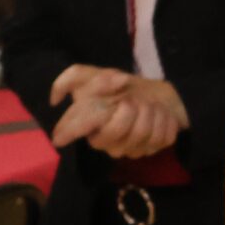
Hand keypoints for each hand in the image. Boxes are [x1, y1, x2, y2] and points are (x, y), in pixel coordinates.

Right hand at [49, 66, 188, 158]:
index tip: (71, 128)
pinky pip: (162, 138)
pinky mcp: (152, 150)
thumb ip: (75, 77)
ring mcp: (129, 149)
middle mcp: (105, 141)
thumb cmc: (122, 87)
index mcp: (86, 124)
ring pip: (142, 134)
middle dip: (130, 108)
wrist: (157, 93)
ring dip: (152, 111)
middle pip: (115, 130)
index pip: (73, 129)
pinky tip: (162, 115)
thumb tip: (58, 94)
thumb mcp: (96, 74)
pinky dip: (166, 120)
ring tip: (150, 105)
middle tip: (134, 100)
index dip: (73, 128)